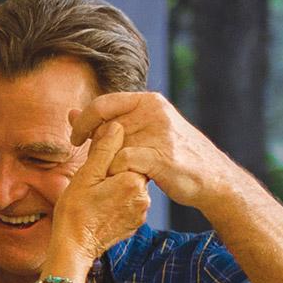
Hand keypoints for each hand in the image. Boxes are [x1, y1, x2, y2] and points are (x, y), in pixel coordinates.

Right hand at [48, 119, 151, 262]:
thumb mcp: (86, 175)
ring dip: (114, 186)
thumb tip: (116, 125)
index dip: (109, 155)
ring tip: (94, 195)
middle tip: (92, 181)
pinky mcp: (136, 223)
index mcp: (133, 181)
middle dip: (112, 171)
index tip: (94, 165)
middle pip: (129, 170)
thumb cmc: (75, 212)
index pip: (128, 155)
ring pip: (128, 187)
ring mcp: (141, 212)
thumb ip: (104, 149)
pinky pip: (128, 203)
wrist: (74, 248)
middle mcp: (144, 196)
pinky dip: (116, 201)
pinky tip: (100, 206)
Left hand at [74, 91, 249, 217]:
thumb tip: (70, 113)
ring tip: (119, 174)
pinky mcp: (162, 155)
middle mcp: (154, 112)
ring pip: (112, 148)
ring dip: (108, 165)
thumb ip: (107, 122)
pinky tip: (126, 181)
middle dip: (96, 148)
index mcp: (149, 101)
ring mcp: (160, 133)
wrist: (212, 178)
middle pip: (104, 129)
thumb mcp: (141, 131)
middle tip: (101, 163)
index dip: (83, 122)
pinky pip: (123, 163)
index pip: (102, 104)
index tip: (76, 139)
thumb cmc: (171, 155)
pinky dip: (118, 174)